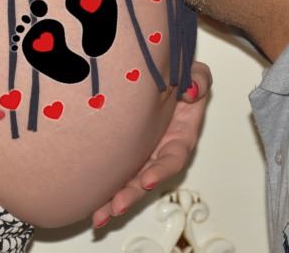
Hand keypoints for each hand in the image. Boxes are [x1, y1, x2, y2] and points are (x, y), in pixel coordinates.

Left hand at [91, 61, 211, 227]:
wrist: (152, 74)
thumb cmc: (177, 77)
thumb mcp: (194, 73)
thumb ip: (199, 79)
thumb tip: (191, 90)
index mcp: (179, 136)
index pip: (173, 157)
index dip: (162, 170)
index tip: (148, 180)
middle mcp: (159, 152)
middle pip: (147, 179)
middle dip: (132, 194)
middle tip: (116, 206)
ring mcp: (139, 155)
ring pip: (128, 183)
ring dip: (114, 201)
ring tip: (99, 216)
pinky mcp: (121, 155)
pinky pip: (112, 175)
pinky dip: (102, 191)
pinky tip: (90, 205)